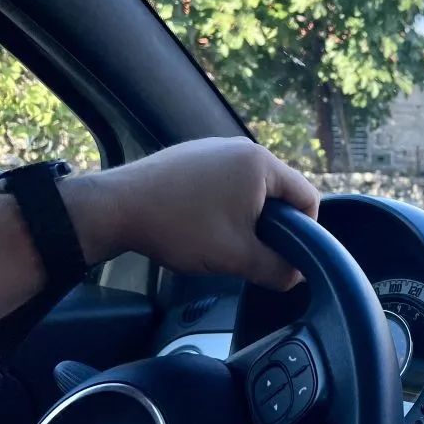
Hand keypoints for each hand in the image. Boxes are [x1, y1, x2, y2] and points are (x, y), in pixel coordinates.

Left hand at [73, 138, 319, 289]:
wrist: (115, 208)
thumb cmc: (179, 227)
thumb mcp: (234, 257)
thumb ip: (274, 269)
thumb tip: (296, 276)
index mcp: (262, 165)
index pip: (308, 197)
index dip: (306, 231)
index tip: (288, 254)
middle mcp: (243, 147)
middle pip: (280, 190)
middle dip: (274, 223)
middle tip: (254, 250)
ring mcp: (216, 147)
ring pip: (252, 186)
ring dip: (248, 213)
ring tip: (224, 238)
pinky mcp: (194, 154)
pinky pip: (227, 178)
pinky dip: (225, 201)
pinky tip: (203, 221)